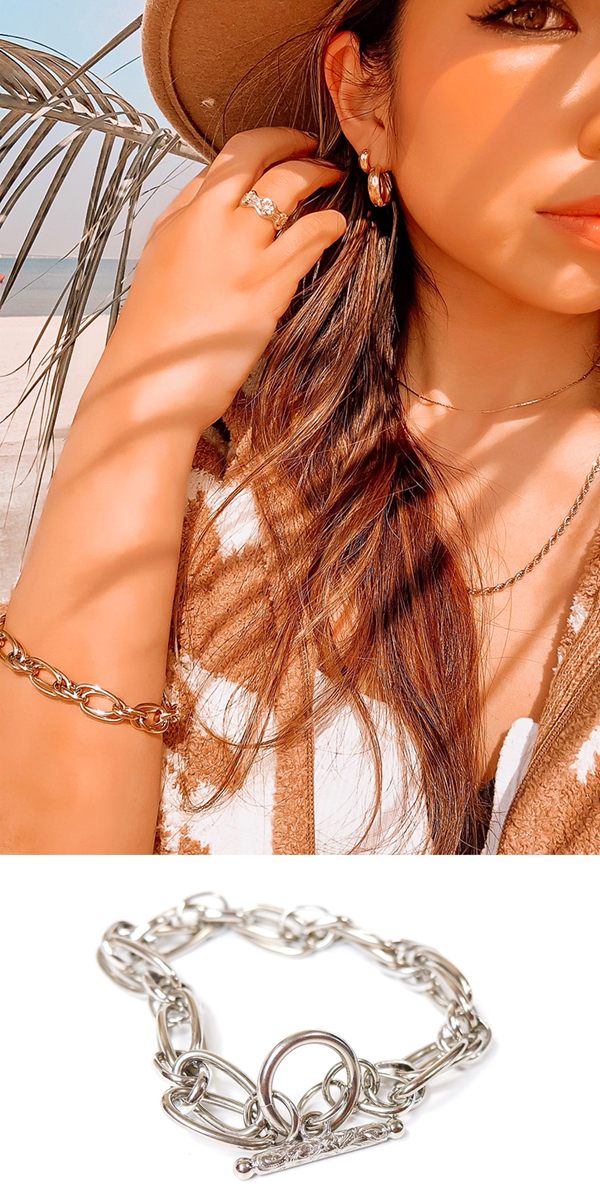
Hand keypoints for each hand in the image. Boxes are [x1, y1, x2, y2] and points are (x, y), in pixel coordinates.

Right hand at [100, 127, 346, 431]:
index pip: (223, 161)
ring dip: (318, 175)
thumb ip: (190, 231)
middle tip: (312, 147)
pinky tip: (336, 226)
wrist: (151, 384)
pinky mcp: (266, 286)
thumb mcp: (163, 267)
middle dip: (291, 141)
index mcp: (179, 218)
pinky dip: (328, 223)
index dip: (260, 147)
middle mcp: (206, 222)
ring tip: (331, 180)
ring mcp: (239, 251)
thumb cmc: (157, 338)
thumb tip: (220, 206)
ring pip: (290, 184)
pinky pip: (311, 236)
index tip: (280, 149)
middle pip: (255, 154)